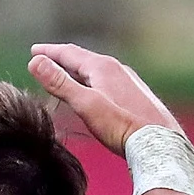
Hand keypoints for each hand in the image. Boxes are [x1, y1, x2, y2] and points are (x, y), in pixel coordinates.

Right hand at [27, 43, 180, 155]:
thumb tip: (35, 61)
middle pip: (83, 59)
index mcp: (102, 67)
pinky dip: (93, 81)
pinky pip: (108, 81)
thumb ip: (60, 83)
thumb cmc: (122, 127)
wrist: (159, 143)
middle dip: (63, 59)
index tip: (34, 51)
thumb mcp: (85, 105)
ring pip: (97, 70)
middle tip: (46, 60)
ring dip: (78, 71)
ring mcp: (128, 81)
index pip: (69, 53)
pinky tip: (94, 92)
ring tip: (66, 75)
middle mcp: (117, 69)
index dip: (49, 52)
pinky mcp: (135, 94)